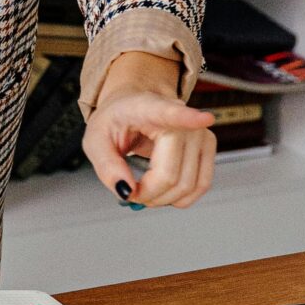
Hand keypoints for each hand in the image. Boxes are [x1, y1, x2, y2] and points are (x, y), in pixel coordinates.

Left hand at [83, 51, 216, 210]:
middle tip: (130, 189)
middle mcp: (181, 118)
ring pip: (187, 186)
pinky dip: (180, 197)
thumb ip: (107, 166)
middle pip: (170, 175)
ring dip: (163, 199)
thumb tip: (126, 191)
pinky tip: (164, 190)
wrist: (135, 104)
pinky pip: (201, 185)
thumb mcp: (95, 139)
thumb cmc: (118, 118)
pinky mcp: (208, 145)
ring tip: (145, 188)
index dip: (189, 118)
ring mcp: (199, 131)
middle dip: (147, 194)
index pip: (171, 112)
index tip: (204, 119)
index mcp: (148, 108)